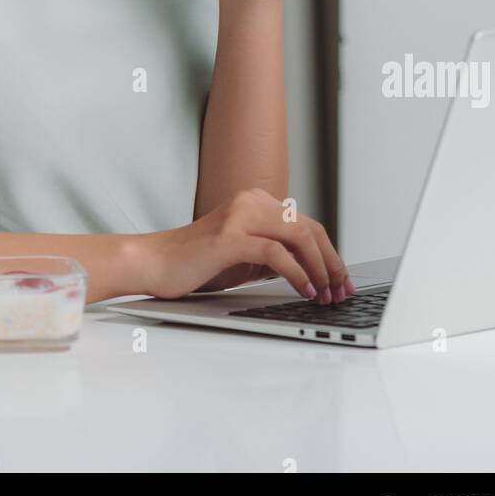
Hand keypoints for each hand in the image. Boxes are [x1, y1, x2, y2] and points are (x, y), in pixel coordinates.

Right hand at [143, 188, 354, 302]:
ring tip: (325, 294)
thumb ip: (273, 254)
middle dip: (331, 262)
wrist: (153, 263)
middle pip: (309, 228)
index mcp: (255, 201)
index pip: (306, 225)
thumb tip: (311, 271)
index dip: (329, 254)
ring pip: (299, 236)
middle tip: (341, 291)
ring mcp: (240, 216)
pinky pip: (276, 253)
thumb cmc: (195, 264)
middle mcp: (250, 201)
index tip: (341, 280)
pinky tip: (305, 290)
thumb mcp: (243, 256)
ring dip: (319, 269)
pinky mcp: (230, 237)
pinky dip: (297, 273)